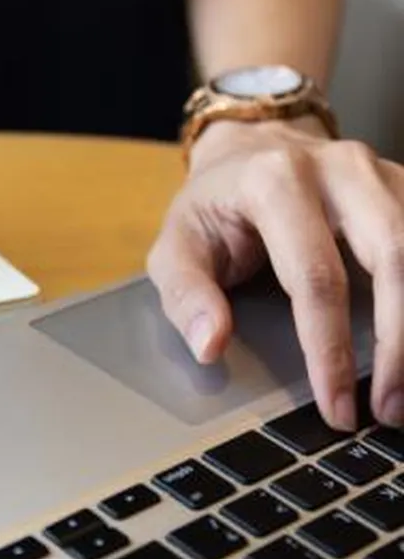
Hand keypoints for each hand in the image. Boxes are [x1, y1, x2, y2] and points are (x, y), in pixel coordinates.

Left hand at [147, 116, 403, 430]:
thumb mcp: (176, 245)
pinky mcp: (401, 184)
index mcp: (273, 181)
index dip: (330, 349)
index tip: (337, 407)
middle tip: (392, 408)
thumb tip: (210, 345)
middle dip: (400, 341)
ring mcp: (377, 171)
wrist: (245, 150)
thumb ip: (186, 293)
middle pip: (394, 254)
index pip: (315, 275)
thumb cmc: (212, 206)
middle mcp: (337, 167)